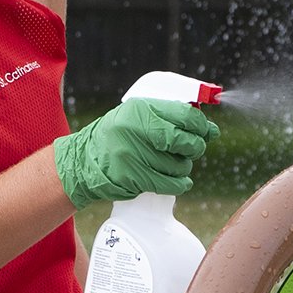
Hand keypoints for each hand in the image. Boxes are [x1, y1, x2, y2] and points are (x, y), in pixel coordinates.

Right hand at [53, 98, 219, 209]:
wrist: (83, 161)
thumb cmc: (116, 136)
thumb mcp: (136, 115)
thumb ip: (168, 116)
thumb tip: (209, 128)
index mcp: (141, 109)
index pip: (185, 115)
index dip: (201, 125)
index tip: (207, 130)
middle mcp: (139, 129)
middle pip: (186, 141)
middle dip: (196, 146)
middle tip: (194, 148)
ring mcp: (136, 154)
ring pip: (180, 164)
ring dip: (184, 166)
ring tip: (174, 163)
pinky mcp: (135, 177)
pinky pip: (171, 183)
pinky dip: (180, 183)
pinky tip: (178, 180)